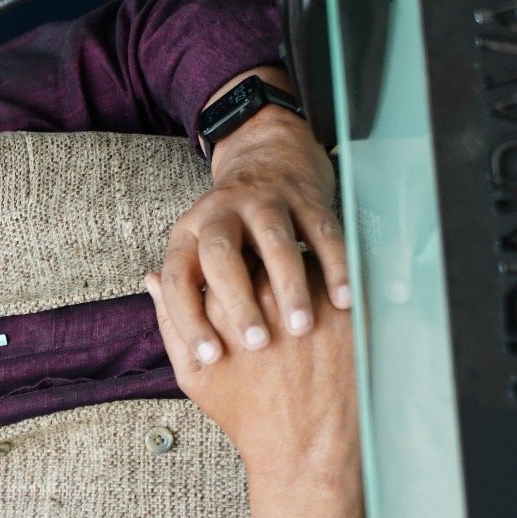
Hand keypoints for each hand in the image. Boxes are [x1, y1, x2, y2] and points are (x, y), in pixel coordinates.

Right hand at [146, 256, 356, 476]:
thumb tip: (154, 277)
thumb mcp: (194, 374)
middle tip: (272, 294)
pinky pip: (338, 280)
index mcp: (222, 307)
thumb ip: (171, 321)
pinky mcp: (346, 311)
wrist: (304, 449)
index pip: (225, 259)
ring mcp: (309, 302)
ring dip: (301, 275)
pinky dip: (332, 290)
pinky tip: (327, 317)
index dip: (233, 270)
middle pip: (263, 256)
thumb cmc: (247, 414)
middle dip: (266, 268)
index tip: (240, 286)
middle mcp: (265, 297)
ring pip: (303, 263)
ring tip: (300, 306)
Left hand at [162, 68, 349, 365]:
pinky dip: (335, 266)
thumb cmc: (229, 236)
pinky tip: (344, 300)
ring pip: (274, 241)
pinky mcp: (305, 199)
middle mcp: (220, 215)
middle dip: (238, 300)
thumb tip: (172, 325)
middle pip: (222, 256)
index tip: (210, 357)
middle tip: (256, 343)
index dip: (189, 319)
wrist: (267, 161)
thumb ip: (180, 291)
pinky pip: (322, 232)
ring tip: (300, 328)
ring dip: (289, 285)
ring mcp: (263, 203)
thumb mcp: (195, 256)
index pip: (179, 278)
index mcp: (188, 235)